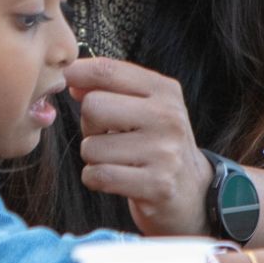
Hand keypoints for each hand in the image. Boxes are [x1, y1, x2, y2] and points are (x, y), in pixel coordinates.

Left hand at [66, 56, 210, 235]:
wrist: (194, 192)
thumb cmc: (158, 143)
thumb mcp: (145, 106)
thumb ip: (110, 88)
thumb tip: (72, 79)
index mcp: (165, 91)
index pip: (108, 71)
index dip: (78, 73)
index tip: (69, 80)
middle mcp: (167, 117)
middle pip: (93, 107)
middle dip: (89, 125)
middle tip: (107, 135)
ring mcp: (164, 152)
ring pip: (91, 146)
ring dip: (94, 157)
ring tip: (118, 160)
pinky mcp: (157, 185)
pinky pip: (99, 175)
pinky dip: (95, 178)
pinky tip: (115, 178)